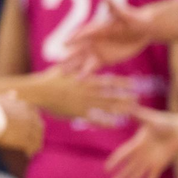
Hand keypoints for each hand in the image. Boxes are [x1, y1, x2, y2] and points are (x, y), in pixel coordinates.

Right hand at [0, 93, 43, 155]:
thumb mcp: (1, 98)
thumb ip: (9, 97)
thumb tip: (14, 93)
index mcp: (25, 106)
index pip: (35, 115)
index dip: (34, 123)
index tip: (32, 128)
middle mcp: (30, 117)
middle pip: (39, 127)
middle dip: (38, 134)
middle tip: (37, 141)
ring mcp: (28, 128)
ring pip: (37, 138)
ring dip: (36, 144)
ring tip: (34, 150)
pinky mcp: (24, 139)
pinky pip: (31, 146)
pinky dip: (31, 150)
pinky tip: (28, 154)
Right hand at [22, 66, 138, 120]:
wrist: (38, 92)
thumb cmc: (49, 79)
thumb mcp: (64, 68)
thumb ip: (76, 63)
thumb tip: (81, 53)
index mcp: (86, 79)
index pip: (109, 80)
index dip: (123, 82)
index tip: (135, 83)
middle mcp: (88, 91)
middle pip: (111, 94)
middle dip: (126, 96)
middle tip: (139, 99)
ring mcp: (84, 103)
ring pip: (106, 107)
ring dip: (120, 109)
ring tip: (133, 112)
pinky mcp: (78, 113)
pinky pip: (95, 119)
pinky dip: (107, 122)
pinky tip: (117, 125)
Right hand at [64, 0, 154, 73]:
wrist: (143, 29)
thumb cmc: (134, 20)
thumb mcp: (126, 15)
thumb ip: (115, 8)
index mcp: (97, 29)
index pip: (83, 33)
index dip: (75, 38)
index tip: (64, 43)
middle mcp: (94, 40)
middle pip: (78, 49)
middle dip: (68, 56)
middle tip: (57, 62)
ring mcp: (98, 50)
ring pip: (82, 59)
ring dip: (73, 66)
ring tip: (62, 73)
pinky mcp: (104, 59)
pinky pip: (93, 67)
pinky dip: (86, 73)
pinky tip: (79, 80)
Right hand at [105, 108, 177, 177]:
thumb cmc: (163, 121)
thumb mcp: (149, 117)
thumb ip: (136, 113)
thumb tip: (124, 104)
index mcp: (136, 143)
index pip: (123, 154)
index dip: (115, 162)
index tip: (106, 169)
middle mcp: (140, 154)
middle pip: (128, 168)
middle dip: (120, 177)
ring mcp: (149, 161)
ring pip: (138, 174)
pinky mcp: (159, 165)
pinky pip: (152, 177)